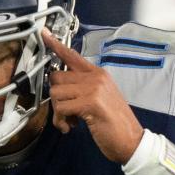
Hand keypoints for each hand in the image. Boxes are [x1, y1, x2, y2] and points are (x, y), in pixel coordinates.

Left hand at [42, 29, 143, 163]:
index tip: (44, 34)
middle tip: (65, 112)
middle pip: (56, 78)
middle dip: (55, 98)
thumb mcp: (99, 99)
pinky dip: (61, 121)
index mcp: (97, 74)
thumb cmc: (113, 123)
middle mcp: (95, 77)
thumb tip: (59, 89)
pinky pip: (61, 108)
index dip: (56, 45)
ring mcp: (93, 88)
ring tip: (70, 122)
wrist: (130, 140)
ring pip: (55, 94)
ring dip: (58, 113)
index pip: (72, 56)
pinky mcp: (90, 102)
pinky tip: (70, 127)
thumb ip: (81, 89)